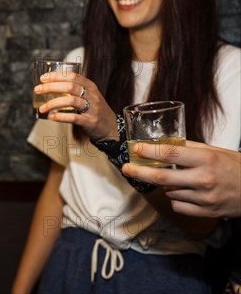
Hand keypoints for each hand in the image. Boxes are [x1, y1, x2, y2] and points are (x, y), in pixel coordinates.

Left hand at [36, 72, 117, 139]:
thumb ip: (74, 90)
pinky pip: (74, 117)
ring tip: (42, 108)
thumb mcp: (88, 95)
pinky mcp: (90, 121)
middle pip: (70, 86)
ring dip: (53, 103)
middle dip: (51, 87)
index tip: (43, 78)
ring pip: (71, 101)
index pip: (72, 76)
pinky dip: (61, 117)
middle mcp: (92, 95)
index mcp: (90, 86)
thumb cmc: (94, 109)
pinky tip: (51, 117)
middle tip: (37, 90)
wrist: (111, 127)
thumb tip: (50, 86)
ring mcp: (92, 108)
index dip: (56, 76)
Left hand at [122, 141, 240, 217]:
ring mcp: (204, 198)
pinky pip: (178, 206)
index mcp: (206, 159)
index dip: (149, 152)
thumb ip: (189, 148)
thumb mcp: (215, 151)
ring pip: (169, 192)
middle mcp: (203, 179)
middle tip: (126, 168)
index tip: (135, 149)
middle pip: (162, 178)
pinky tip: (185, 192)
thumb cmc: (235, 167)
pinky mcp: (206, 212)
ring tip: (180, 179)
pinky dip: (176, 198)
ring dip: (166, 185)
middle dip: (139, 172)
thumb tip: (162, 144)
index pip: (170, 154)